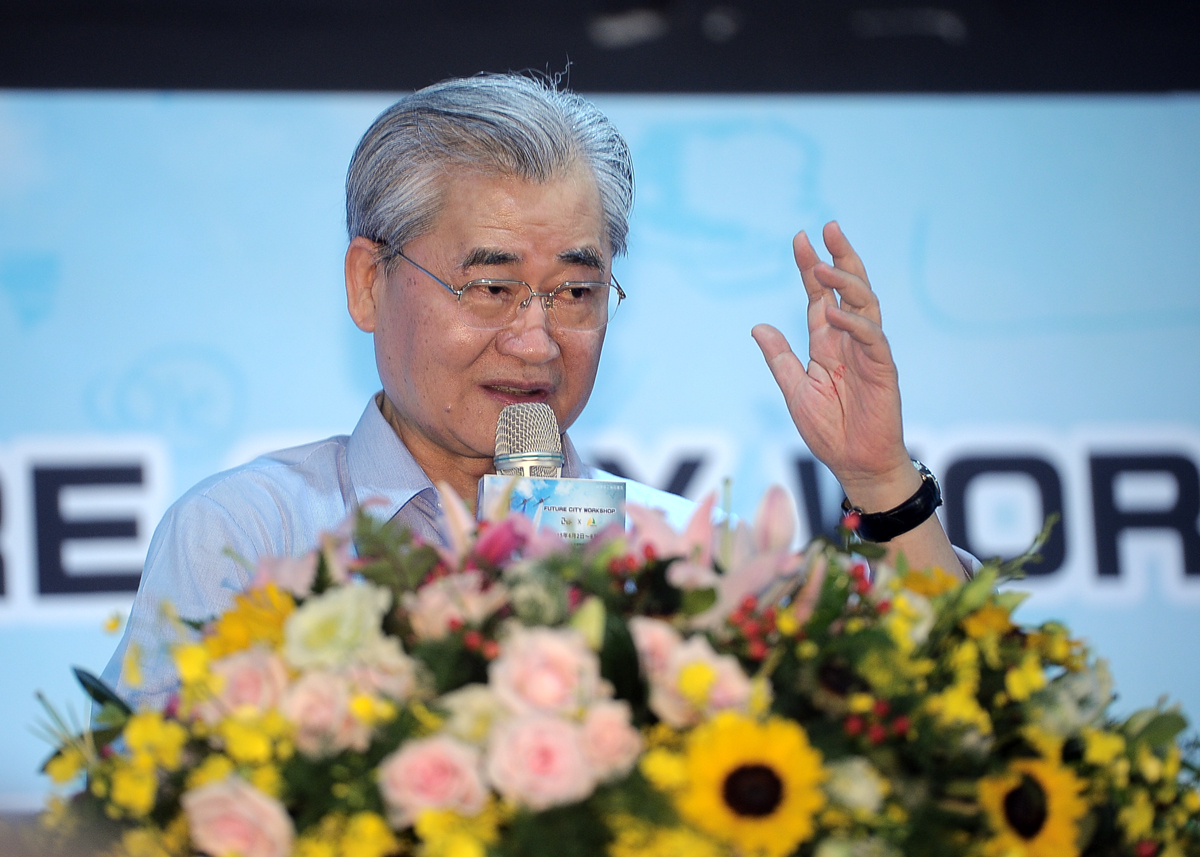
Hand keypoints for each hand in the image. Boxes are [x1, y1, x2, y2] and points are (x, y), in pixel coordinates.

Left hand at [752, 222, 917, 511]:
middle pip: (849, 289)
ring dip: (845, 283)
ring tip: (823, 266)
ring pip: (864, 305)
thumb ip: (780, 358)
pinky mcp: (883, 370)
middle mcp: (849, 341)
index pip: (820, 296)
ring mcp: (868, 353)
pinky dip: (855, 324)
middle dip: (840, 257)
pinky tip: (836, 313)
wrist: (855, 464)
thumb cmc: (829, 430)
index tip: (800, 239)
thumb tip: (757, 327)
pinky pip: (872, 339)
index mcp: (827, 344)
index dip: (811, 268)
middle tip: (828, 228)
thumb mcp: (795, 390)